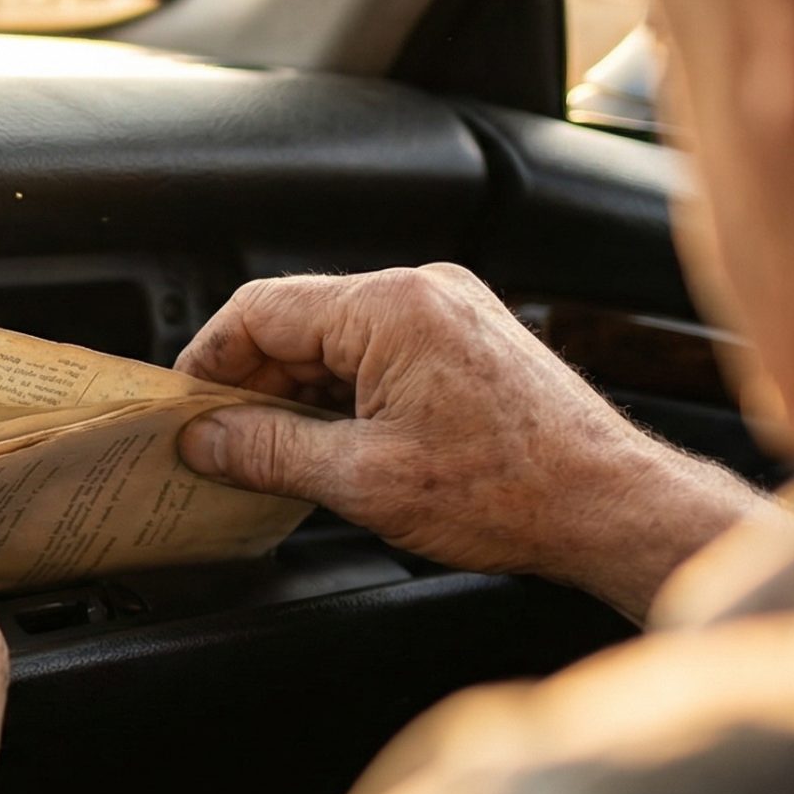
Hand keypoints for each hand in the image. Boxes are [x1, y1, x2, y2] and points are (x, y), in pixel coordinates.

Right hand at [173, 264, 762, 618]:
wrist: (612, 503)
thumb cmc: (509, 491)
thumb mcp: (363, 480)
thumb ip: (267, 451)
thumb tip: (203, 442)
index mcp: (388, 307)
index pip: (260, 310)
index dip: (208, 361)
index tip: (182, 409)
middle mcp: (420, 290)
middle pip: (296, 322)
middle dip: (251, 384)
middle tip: (218, 445)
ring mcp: (448, 309)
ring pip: (335, 339)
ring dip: (297, 394)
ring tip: (275, 456)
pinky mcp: (466, 336)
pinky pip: (378, 350)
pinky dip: (343, 392)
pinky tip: (331, 444)